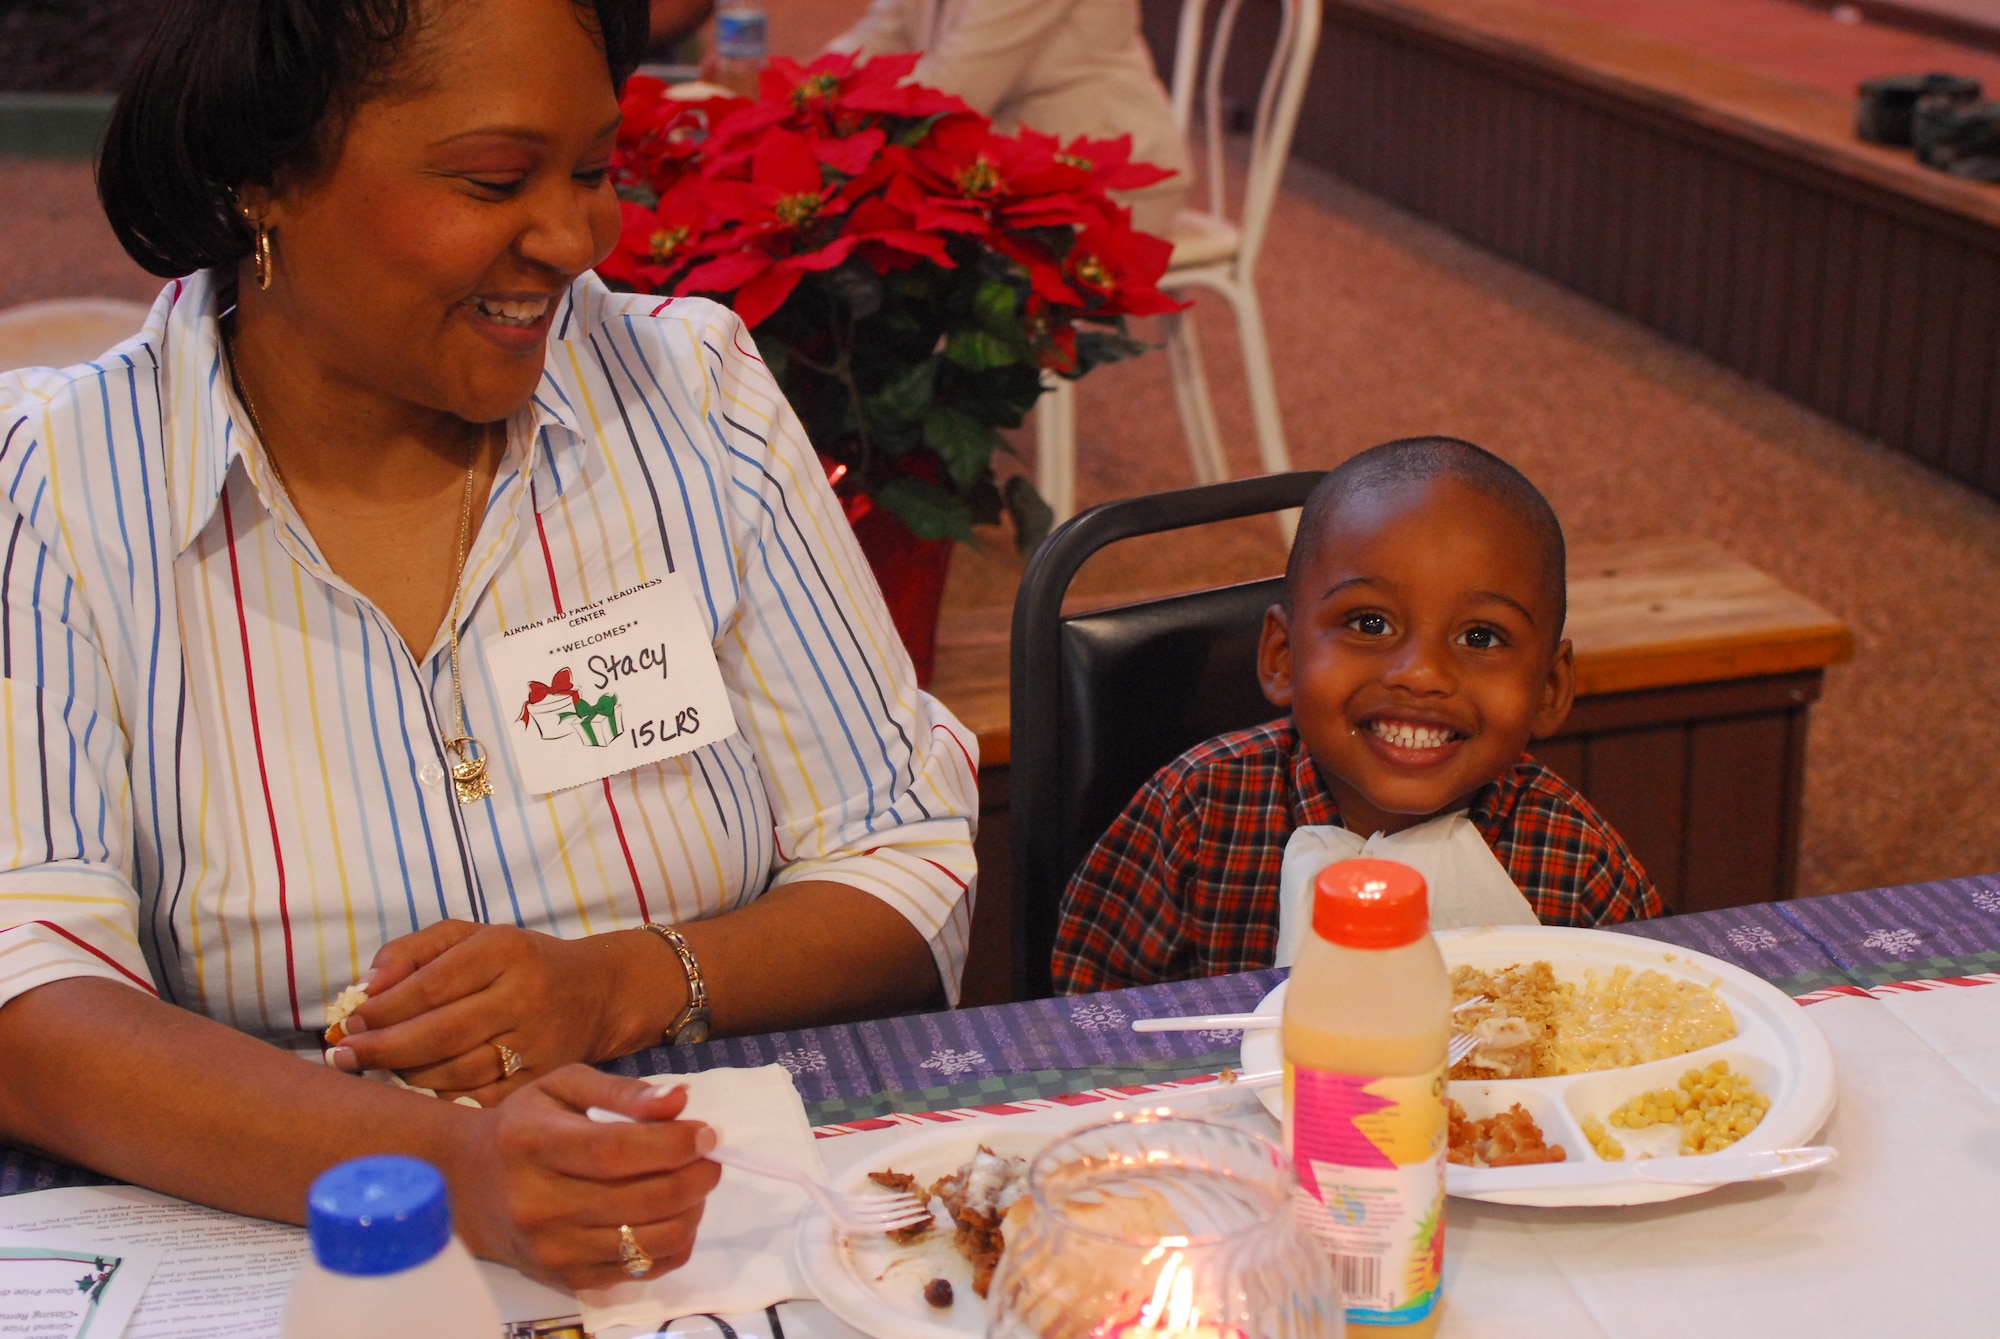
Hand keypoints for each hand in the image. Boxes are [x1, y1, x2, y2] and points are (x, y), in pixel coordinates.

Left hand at [328, 920, 679, 1104]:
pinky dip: (441, 1097)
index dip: (381, 1009)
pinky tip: (422, 1086)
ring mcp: (538, 1043)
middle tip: (346, 1056)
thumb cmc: (518, 962)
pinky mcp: (543, 1080)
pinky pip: (477, 1099)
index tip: (349, 1023)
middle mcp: (525, 995)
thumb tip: (366, 987)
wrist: (597, 993)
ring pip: (453, 1072)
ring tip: (384, 1067)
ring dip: (407, 1074)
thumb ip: (413, 950)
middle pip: (437, 1033)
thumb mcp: (471, 937)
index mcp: (504, 950)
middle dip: (382, 1049)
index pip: (429, 985)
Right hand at [453, 1068, 721, 1288]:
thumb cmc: (527, 1125)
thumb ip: (623, 1091)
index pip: (614, 1152)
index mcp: (532, 1143)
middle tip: (711, 1159)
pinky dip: (673, 1244)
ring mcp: (550, 1249)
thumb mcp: (565, 1087)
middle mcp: (536, 1203)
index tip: (707, 1134)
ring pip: (647, 1241)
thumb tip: (681, 1100)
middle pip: (639, 1200)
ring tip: (694, 1185)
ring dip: (690, 1212)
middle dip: (694, 1178)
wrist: (470, 1187)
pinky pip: (640, 1270)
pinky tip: (674, 1215)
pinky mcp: (566, 1279)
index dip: (672, 1145)